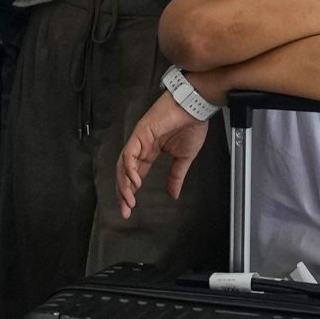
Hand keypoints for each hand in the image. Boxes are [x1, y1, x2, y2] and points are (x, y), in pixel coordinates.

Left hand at [113, 92, 207, 221]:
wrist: (196, 107)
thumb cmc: (191, 125)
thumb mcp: (184, 158)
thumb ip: (176, 176)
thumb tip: (173, 195)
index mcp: (149, 152)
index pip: (134, 175)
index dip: (130, 193)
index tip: (130, 209)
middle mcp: (141, 147)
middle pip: (124, 173)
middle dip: (123, 193)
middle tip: (125, 211)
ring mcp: (139, 139)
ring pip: (124, 165)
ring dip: (125, 184)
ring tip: (129, 200)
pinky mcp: (141, 133)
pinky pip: (130, 153)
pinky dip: (130, 168)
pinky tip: (134, 182)